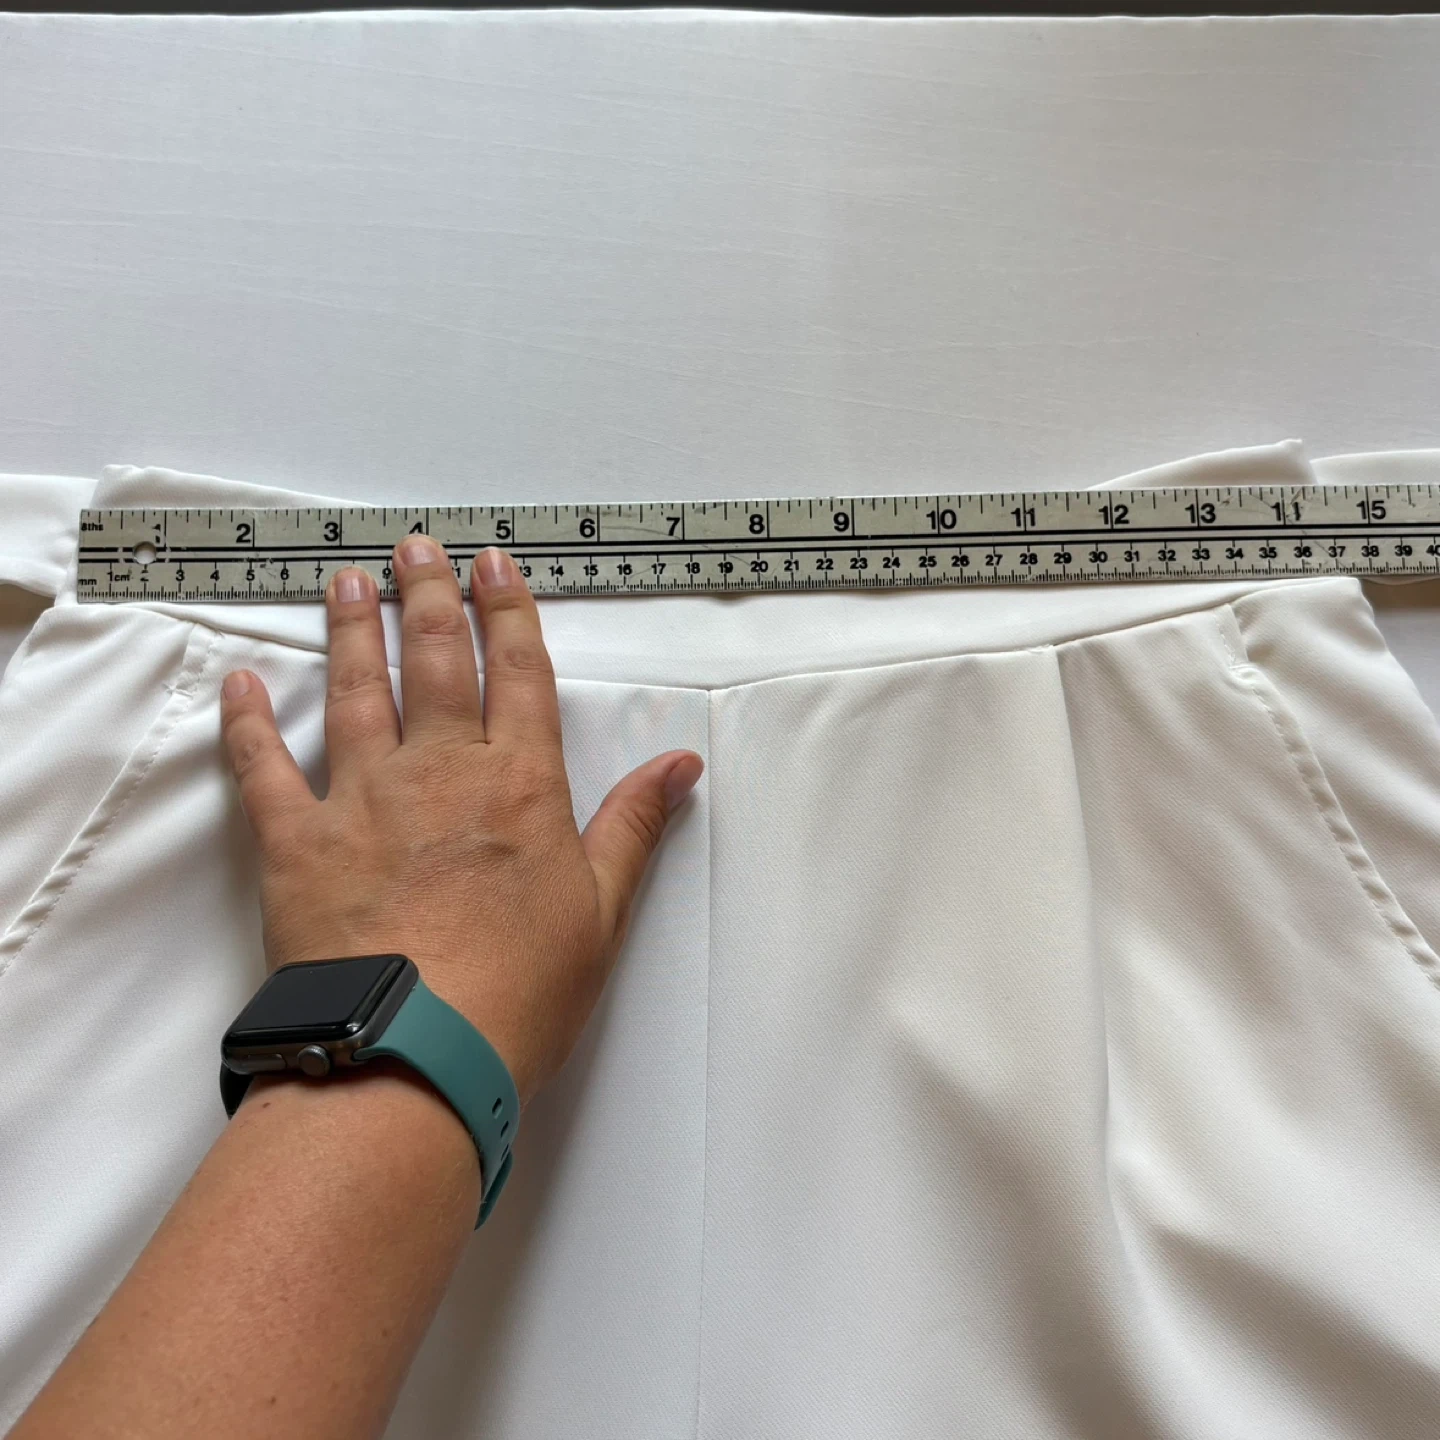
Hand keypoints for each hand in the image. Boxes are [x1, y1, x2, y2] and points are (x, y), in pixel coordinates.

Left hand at [218, 536, 702, 1105]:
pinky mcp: (297, 842)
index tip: (494, 566)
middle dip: (428, 597)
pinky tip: (241, 685)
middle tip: (416, 548)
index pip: (518, 677)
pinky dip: (248, 725)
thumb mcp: (601, 912)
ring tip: (347, 583)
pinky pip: (264, 770)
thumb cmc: (520, 990)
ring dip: (351, 632)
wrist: (416, 1052)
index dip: (508, 614)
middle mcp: (440, 772)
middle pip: (435, 663)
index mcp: (518, 785)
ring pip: (355, 693)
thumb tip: (681, 764)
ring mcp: (363, 800)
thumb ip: (633, 826)